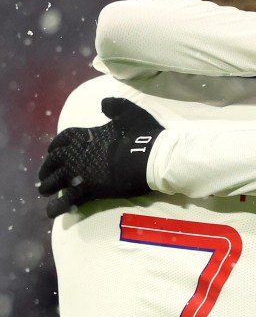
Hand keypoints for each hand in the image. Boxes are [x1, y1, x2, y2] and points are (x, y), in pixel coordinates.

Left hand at [38, 98, 163, 217]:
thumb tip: (103, 104)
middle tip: (45, 175)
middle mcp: (76, 153)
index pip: (63, 139)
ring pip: (56, 180)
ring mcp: (80, 172)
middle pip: (54, 161)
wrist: (150, 157)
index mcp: (85, 135)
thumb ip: (114, 106)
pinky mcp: (88, 189)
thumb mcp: (128, 112)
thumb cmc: (142, 135)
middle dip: (47, 168)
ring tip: (44, 192)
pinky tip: (51, 212)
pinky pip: (67, 199)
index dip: (56, 146)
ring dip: (48, 186)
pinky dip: (57, 206)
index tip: (53, 152)